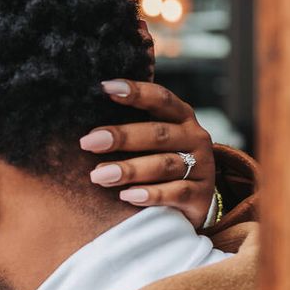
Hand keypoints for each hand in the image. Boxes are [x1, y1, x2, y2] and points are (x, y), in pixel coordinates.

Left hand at [79, 80, 215, 228]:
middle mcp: (194, 138)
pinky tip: (126, 195)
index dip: (136, 92)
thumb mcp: (154, 141)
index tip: (105, 88)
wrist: (194, 201)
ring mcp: (201, 167)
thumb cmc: (162, 162)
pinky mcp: (200, 196)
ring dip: (129, 169)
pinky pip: (175, 193)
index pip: (161, 99)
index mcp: (182, 117)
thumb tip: (91, 118)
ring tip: (98, 175)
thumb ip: (133, 125)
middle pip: (157, 134)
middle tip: (88, 142)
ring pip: (163, 165)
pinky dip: (150, 194)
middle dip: (121, 137)